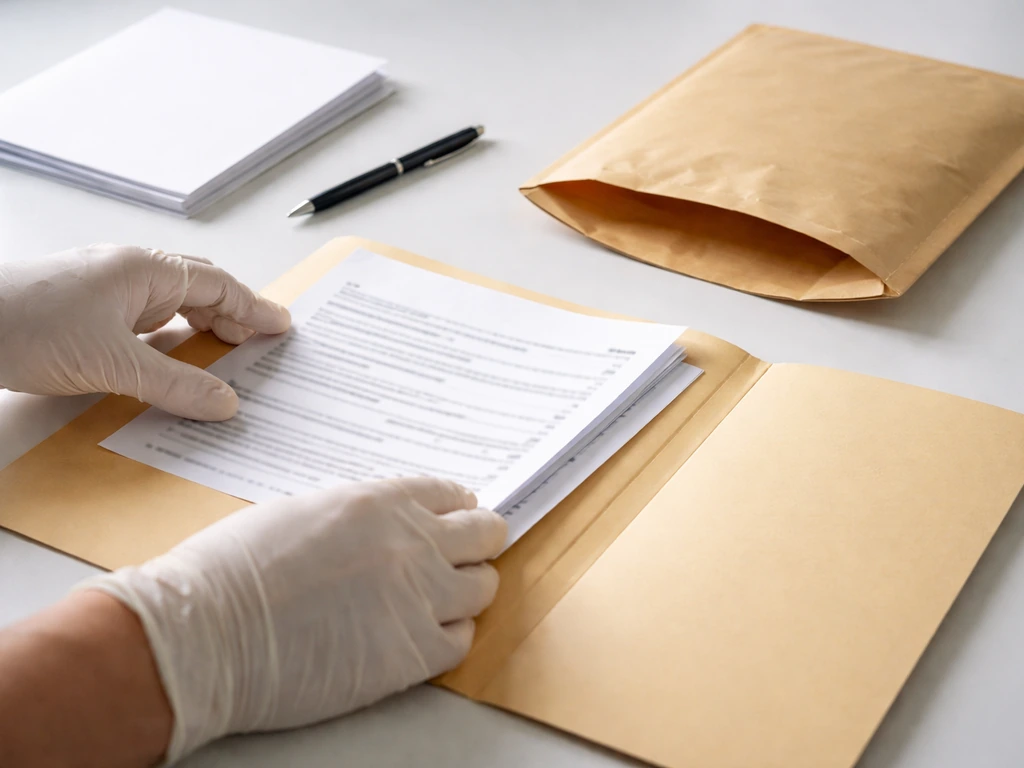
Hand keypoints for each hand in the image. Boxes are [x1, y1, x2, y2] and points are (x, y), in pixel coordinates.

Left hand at [0, 243, 290, 419]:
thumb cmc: (26, 325)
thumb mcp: (113, 363)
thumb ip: (175, 385)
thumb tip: (225, 403)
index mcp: (144, 269)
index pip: (217, 286)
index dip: (254, 307)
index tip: (282, 326)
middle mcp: (129, 274)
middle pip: (199, 290)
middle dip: (232, 315)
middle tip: (260, 344)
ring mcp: (107, 292)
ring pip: (171, 307)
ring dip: (200, 329)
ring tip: (225, 357)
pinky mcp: (87, 314)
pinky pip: (144, 324)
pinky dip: (169, 342)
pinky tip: (172, 363)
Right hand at [81, 477, 506, 761]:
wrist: (206, 633)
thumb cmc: (233, 568)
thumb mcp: (303, 511)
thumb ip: (359, 515)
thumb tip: (382, 525)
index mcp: (381, 501)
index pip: (453, 494)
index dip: (456, 509)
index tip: (454, 520)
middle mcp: (412, 543)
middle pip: (486, 534)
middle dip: (477, 543)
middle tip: (461, 556)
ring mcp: (418, 599)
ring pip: (483, 587)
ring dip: (465, 591)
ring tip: (439, 600)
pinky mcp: (412, 655)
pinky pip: (462, 640)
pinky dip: (448, 637)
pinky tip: (423, 636)